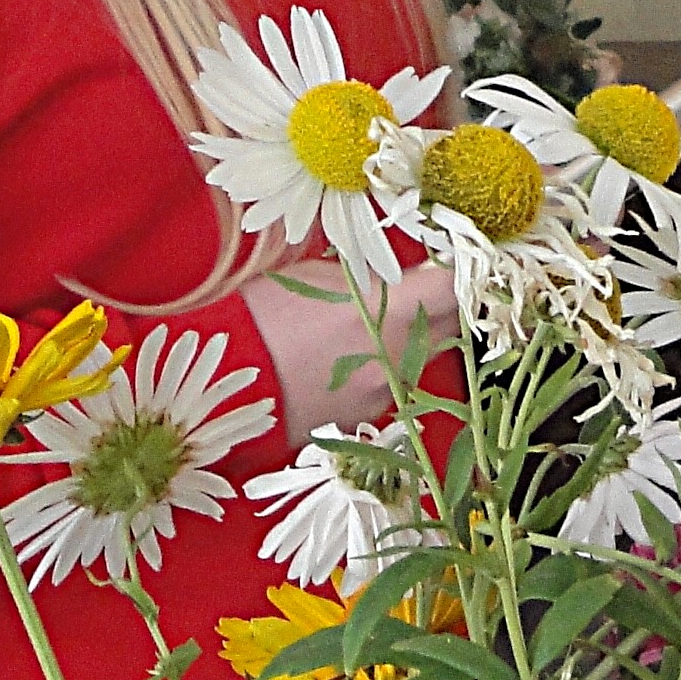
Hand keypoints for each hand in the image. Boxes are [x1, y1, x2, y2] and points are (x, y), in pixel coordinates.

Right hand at [241, 244, 456, 437]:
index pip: (454, 287)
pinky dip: (381, 369)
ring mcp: (385, 395)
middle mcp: (398, 358)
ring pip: (420, 359)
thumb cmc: (260, 315)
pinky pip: (391, 386)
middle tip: (415, 286)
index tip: (451, 259)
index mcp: (389, 312)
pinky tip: (346, 357)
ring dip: (409, 339)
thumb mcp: (315, 274)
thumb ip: (367, 274)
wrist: (220, 382)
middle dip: (438, 304)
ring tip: (367, 324)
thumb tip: (395, 273)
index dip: (460, 269)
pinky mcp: (366, 420)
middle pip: (448, 326)